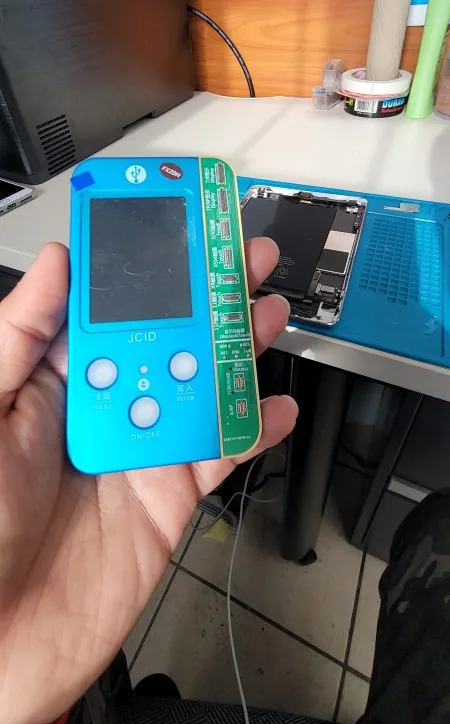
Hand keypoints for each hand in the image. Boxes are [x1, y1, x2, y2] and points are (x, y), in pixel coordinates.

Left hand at [0, 240, 296, 723]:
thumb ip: (20, 337)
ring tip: (269, 313)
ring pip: (200, 385)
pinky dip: (253, 429)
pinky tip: (276, 406)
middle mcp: (105, 407)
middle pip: (168, 340)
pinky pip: (219, 453)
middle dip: (208, 297)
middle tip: (242, 259)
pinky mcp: (169, 496)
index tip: (175, 228)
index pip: (108, 308)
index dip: (143, 267)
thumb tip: (54, 264)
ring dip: (238, 350)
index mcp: (55, 380)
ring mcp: (141, 449)